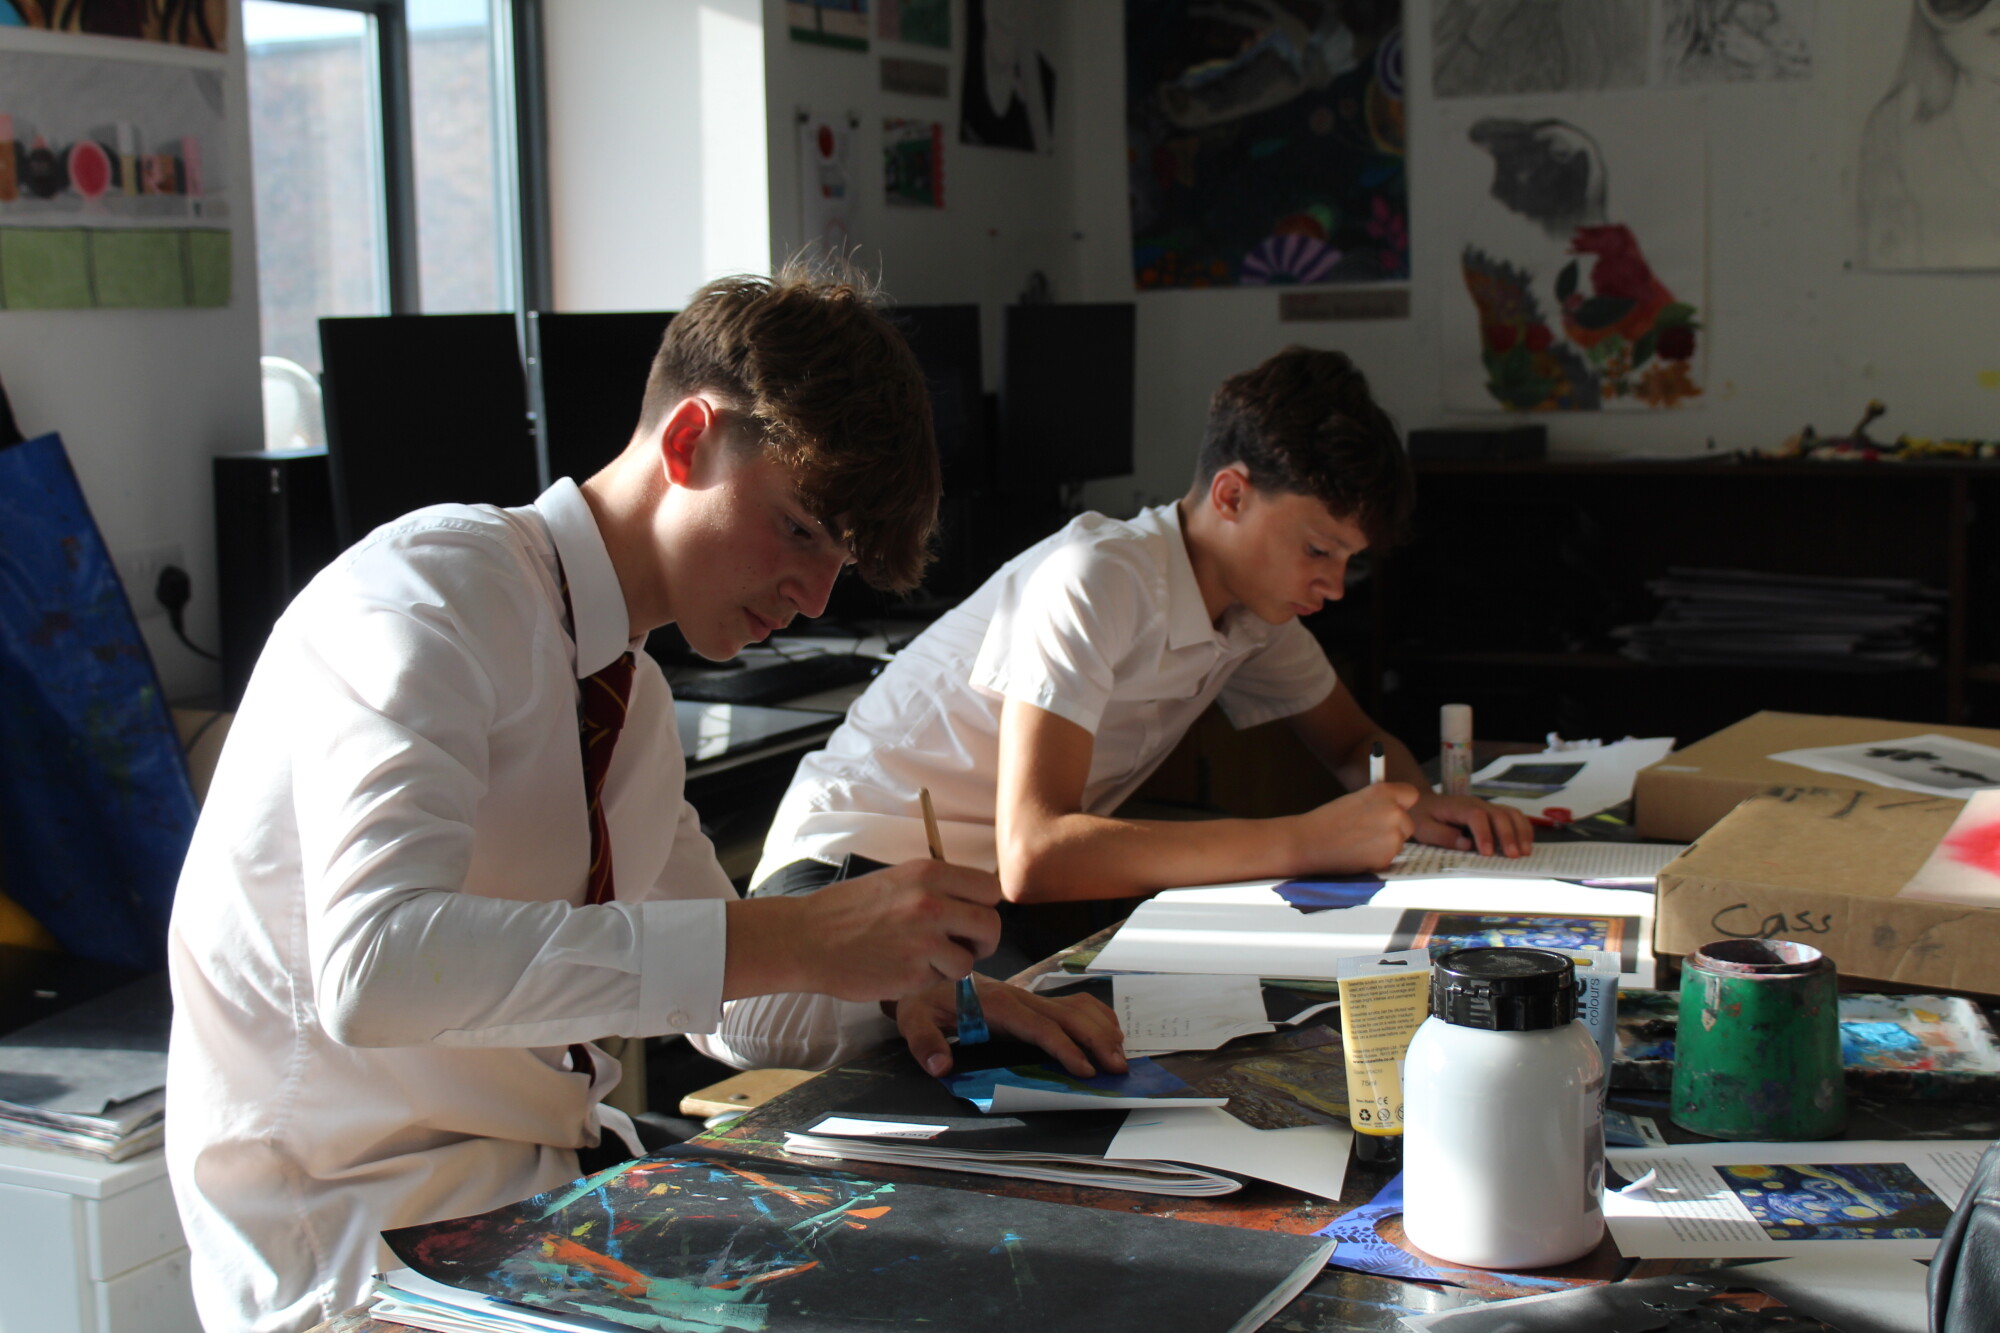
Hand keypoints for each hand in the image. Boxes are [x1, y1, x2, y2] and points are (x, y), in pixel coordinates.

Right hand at [769, 859, 1002, 1002]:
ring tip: (920, 959)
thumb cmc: (847, 910)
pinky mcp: (913, 974)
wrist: (806, 938)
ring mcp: (923, 940)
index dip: (984, 907)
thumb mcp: (896, 879)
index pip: (989, 889)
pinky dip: (925, 980)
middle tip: (961, 947)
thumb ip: (936, 888)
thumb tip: (974, 903)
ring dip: (951, 966)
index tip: (971, 918)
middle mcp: (931, 903)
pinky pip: (939, 981)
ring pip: (968, 961)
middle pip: (991, 927)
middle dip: (981, 942)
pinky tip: (899, 969)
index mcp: (929, 874)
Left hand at [890, 977, 1128, 1078]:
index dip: (1064, 1047)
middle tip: (1117, 1068)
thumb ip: (925, 1041)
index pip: (1038, 1026)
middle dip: (1095, 1041)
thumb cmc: (922, 996)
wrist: (926, 965)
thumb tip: (941, 1066)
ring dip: (1100, 1030)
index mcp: (995, 1004)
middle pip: (1067, 1016)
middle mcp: (1018, 996)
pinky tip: (1109, 1032)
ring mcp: (1027, 996)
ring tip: (1120, 1056)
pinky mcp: (1031, 999)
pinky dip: (1095, 1016)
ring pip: (1075, 1008)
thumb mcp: (913, 1017)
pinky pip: (1071, 1003)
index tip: (1084, 1070)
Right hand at [1294, 781, 1418, 871]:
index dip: (1401, 804)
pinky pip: (1391, 857)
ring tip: (1360, 842)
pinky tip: (1359, 853)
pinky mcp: (1387, 857)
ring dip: (1386, 844)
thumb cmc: (1328, 821)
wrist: (1307, 842)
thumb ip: (1380, 802)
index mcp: (1383, 792)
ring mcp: (1392, 835)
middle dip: (1394, 828)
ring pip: (1400, 841)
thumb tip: (1399, 808)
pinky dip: (1379, 857)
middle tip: (1369, 832)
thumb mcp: (1356, 799)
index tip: (1392, 809)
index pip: (1411, 795)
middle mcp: (1393, 811)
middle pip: (1408, 822)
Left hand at [1411, 793, 1534, 857]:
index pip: (1476, 816)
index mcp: (1459, 807)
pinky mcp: (1493, 813)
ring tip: (1525, 852)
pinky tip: (1527, 844)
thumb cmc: (1424, 816)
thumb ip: (1443, 836)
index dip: (1484, 834)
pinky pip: (1514, 816)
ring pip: (1511, 813)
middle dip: (1508, 836)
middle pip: (1499, 814)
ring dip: (1521, 832)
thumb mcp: (1425, 828)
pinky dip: (1524, 828)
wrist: (1425, 802)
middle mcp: (1477, 804)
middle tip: (1514, 856)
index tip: (1488, 854)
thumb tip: (1467, 845)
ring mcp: (1487, 807)